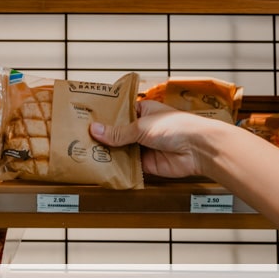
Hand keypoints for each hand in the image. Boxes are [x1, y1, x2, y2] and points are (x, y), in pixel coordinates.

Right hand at [89, 100, 229, 178]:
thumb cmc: (176, 126)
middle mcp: (142, 128)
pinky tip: (102, 167)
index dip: (104, 116)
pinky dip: (118, 167)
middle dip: (103, 137)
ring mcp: (144, 146)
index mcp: (143, 111)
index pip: (119, 112)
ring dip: (109, 153)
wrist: (198, 148)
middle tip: (80, 138)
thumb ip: (118, 131)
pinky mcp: (147, 164)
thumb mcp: (142, 125)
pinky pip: (128, 166)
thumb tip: (95, 129)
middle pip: (118, 133)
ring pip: (121, 150)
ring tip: (85, 153)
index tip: (86, 118)